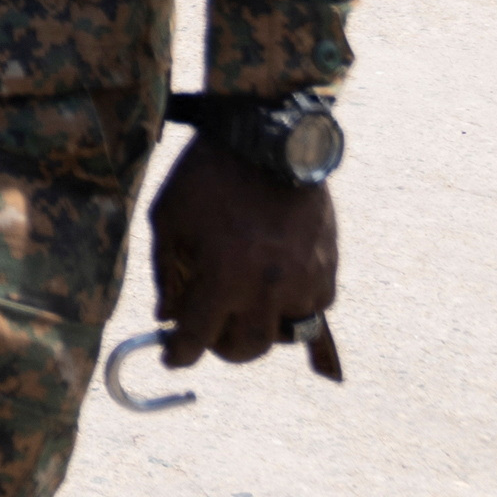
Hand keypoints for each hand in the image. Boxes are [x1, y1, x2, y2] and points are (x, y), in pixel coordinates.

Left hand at [145, 136, 337, 365]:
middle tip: (207, 331)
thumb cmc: (209, 174)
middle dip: (221, 347)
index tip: (172, 358)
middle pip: (247, 349)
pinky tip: (273, 286)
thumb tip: (167, 315)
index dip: (180, 354)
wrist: (268, 138)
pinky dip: (291, 305)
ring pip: (283, 331)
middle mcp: (268, 287)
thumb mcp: (169, 219)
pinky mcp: (328, 268)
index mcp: (224, 276)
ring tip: (240, 301)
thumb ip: (167, 273)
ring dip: (258, 324)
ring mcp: (304, 280)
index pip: (198, 337)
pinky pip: (311, 307)